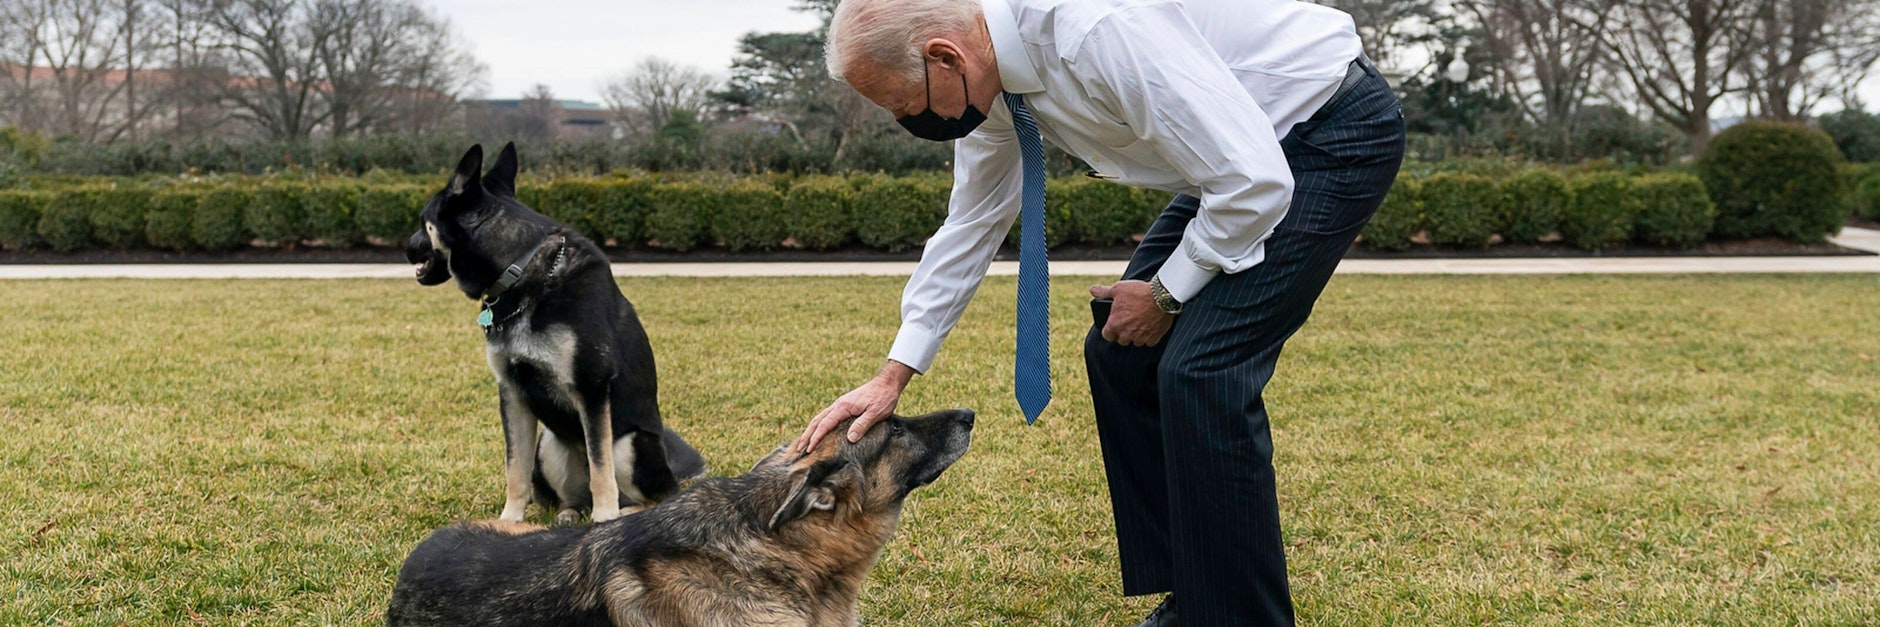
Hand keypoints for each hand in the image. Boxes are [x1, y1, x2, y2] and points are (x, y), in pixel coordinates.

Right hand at [794, 361, 916, 452]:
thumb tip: (849, 439)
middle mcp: (838, 405)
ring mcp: (840, 405)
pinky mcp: (845, 406)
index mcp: (843, 407)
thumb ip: (862, 425)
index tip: (808, 449)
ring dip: (811, 430)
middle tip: (798, 449)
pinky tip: (819, 432)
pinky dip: (819, 425)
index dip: (816, 438)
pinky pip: (827, 417)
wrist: (887, 383)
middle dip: (807, 435)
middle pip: (817, 421)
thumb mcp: (875, 413)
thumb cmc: (883, 398)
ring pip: (820, 418)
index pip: (825, 424)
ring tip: (804, 443)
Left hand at [1091, 281, 1174, 346]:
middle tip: (1129, 320)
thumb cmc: (1138, 292)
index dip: (1109, 329)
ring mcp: (1140, 338)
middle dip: (1123, 332)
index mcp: (1114, 325)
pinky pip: (1148, 341)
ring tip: (1140, 321)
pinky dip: (1148, 336)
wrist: (1162, 297)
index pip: (1107, 335)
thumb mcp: (1118, 288)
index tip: (1114, 323)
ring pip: (1135, 341)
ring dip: (1136, 335)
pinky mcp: (1153, 339)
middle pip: (1121, 340)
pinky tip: (1150, 325)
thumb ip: (1103, 292)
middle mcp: (1126, 335)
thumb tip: (1092, 290)